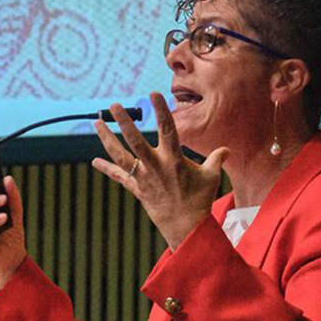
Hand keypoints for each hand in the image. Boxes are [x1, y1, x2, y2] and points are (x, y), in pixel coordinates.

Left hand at [90, 92, 228, 249]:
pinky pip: (119, 177)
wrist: (186, 227)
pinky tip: (94, 162)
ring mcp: (143, 177)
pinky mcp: (136, 189)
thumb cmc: (200, 200)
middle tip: (114, 105)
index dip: (161, 111)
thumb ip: (216, 159)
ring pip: (121, 156)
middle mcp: (156, 166)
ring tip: (96, 123)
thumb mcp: (211, 177)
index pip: (168, 129)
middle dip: (124, 122)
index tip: (153, 94)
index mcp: (174, 160)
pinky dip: (107, 169)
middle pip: (136, 141)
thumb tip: (226, 150)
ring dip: (107, 139)